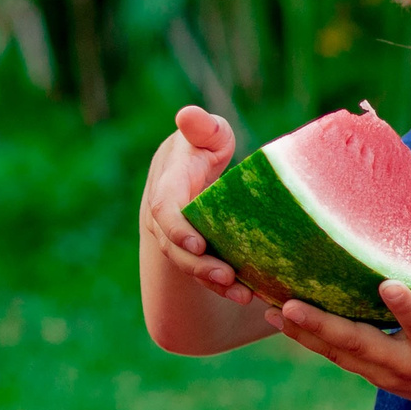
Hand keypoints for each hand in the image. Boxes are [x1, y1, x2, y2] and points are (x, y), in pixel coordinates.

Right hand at [141, 106, 254, 303]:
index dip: (176, 229)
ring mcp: (174, 237)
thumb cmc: (205, 145)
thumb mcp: (209, 133)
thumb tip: (187, 115)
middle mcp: (163, 216)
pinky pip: (201, 273)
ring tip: (244, 294)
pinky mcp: (190, 252)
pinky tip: (247, 295)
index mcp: (167, 184)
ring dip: (213, 282)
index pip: (163, 208)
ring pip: (187, 265)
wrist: (193, 169)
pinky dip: (221, 286)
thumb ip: (203, 127)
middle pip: (174, 246)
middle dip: (199, 265)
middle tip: (227, 276)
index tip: (197, 244)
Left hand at [270, 270, 410, 409]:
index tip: (388, 285)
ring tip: (270, 311)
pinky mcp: (368, 374)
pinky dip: (305, 338)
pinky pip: (332, 355)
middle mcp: (404, 365)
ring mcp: (382, 374)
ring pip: (338, 355)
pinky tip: (277, 319)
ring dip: (303, 334)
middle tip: (290, 307)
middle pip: (361, 346)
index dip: (406, 309)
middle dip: (325, 326)